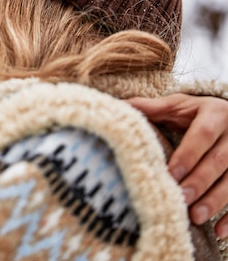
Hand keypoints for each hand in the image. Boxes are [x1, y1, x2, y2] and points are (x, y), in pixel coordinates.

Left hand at [127, 93, 227, 237]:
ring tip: (196, 217)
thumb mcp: (176, 105)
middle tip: (181, 199)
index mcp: (215, 113)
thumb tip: (118, 108)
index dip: (188, 154)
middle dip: (200, 181)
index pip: (203, 135)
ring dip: (216, 200)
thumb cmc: (194, 112)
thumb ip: (151, 107)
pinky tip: (219, 232)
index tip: (171, 173)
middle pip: (220, 161)